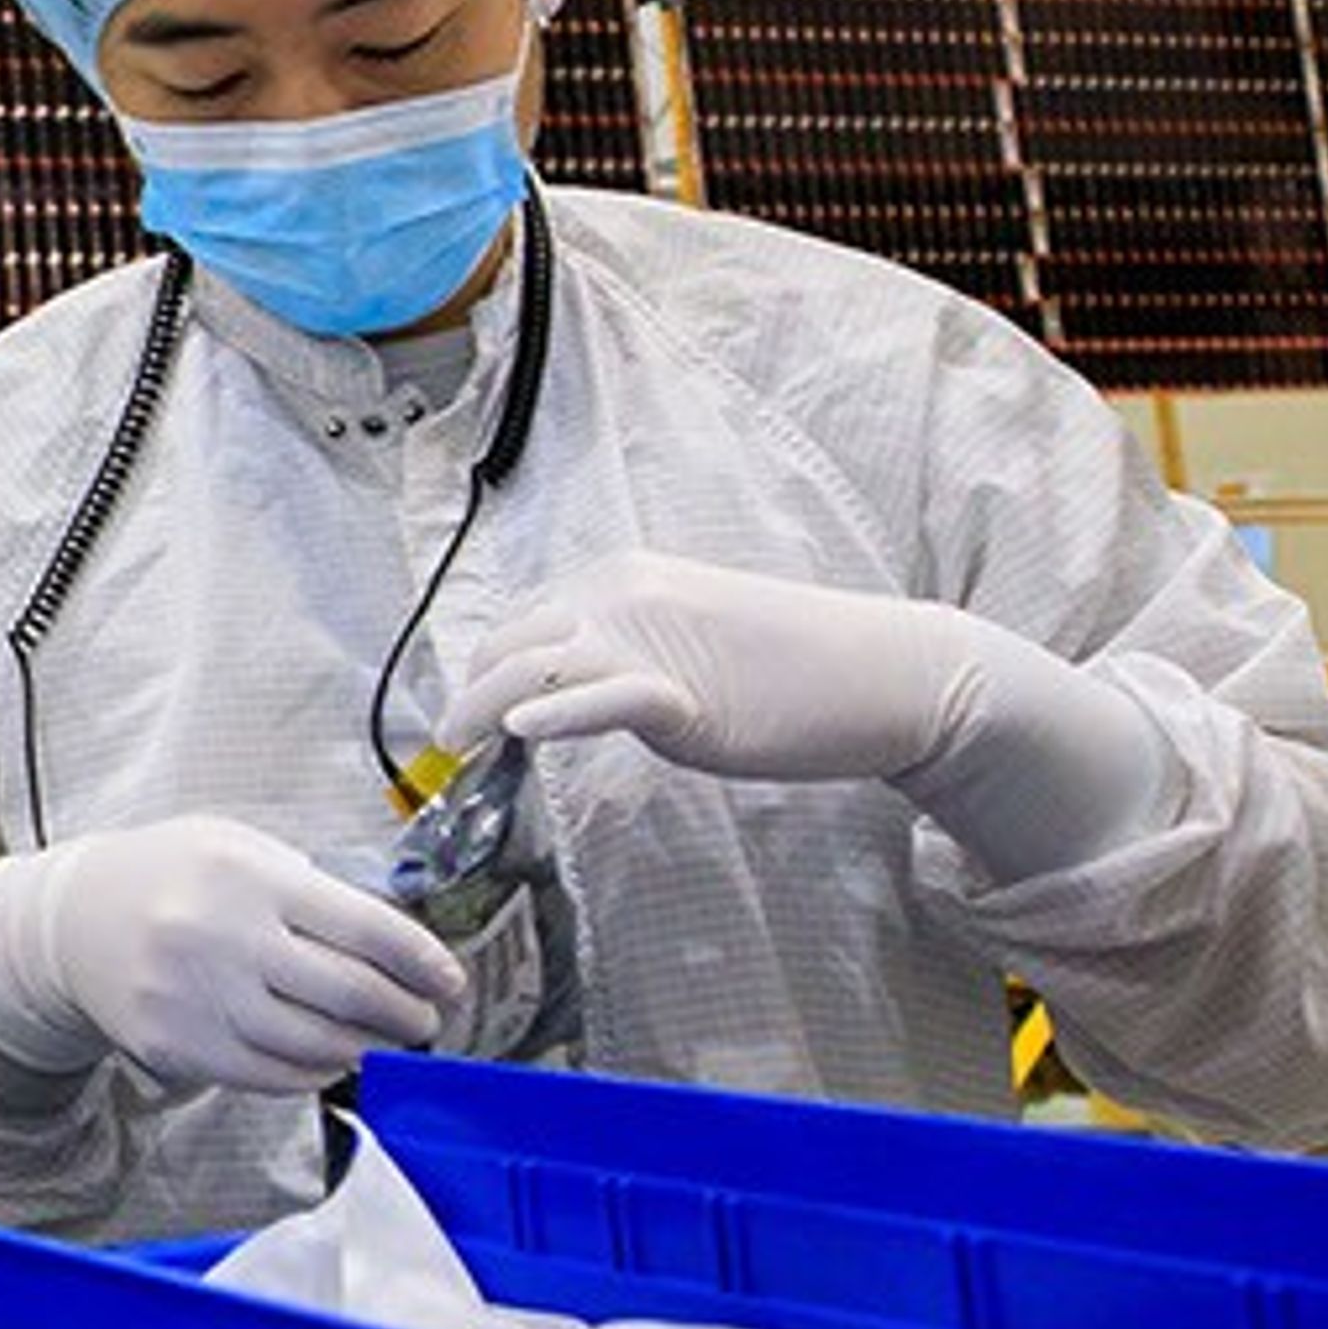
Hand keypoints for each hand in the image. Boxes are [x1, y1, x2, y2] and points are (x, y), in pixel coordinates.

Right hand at [0, 816, 465, 1099]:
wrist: (71, 919)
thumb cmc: (170, 876)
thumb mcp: (240, 848)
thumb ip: (312, 889)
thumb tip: (395, 947)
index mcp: (248, 877)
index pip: (364, 927)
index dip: (421, 961)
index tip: (449, 980)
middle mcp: (221, 937)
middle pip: (348, 994)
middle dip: (405, 1013)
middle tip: (424, 1018)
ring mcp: (195, 998)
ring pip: (313, 1044)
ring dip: (364, 1048)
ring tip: (381, 1040)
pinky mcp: (176, 1045)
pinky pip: (269, 1074)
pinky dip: (314, 1071)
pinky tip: (330, 1057)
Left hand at [442, 554, 1168, 877]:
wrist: (882, 675)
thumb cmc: (788, 670)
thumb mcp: (686, 645)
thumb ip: (622, 660)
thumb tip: (565, 694)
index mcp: (620, 579)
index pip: (520, 621)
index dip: (479, 669)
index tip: (459, 715)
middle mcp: (624, 593)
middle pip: (511, 639)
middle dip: (468, 692)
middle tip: (446, 748)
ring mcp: (653, 638)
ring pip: (536, 662)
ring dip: (482, 706)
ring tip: (455, 750)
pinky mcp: (685, 691)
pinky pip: (602, 695)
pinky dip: (554, 710)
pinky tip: (519, 729)